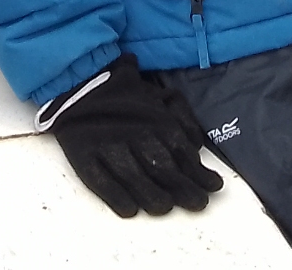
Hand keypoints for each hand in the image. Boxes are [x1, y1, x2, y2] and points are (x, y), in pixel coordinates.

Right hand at [37, 55, 223, 217]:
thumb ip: (182, 116)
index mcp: (155, 119)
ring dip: (152, 196)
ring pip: (134, 177)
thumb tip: (197, 144)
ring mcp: (108, 146)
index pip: (182, 152)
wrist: (79, 81)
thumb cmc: (124, 93)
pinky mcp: (85, 156)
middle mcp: (134, 133)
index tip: (213, 186)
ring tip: (165, 207)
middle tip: (198, 203)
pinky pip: (101, 181)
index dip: (199, 172)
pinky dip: (116, 196)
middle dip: (184, 189)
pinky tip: (130, 209)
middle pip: (162, 167)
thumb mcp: (159, 93)